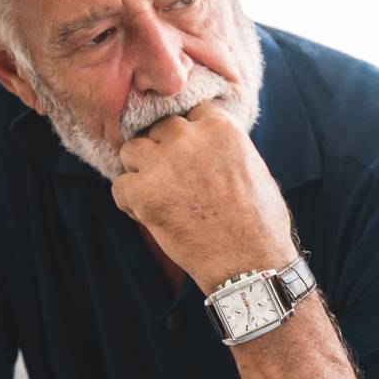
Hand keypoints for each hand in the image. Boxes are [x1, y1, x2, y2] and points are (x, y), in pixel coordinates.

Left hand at [113, 102, 297, 291]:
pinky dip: (130, 202)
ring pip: (132, 150)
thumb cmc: (258, 223)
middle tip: (174, 181)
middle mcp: (190, 137)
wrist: (250, 264)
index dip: (188, 137)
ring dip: (140, 171)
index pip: (190, 114)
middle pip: (159, 129)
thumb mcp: (254, 168)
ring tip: (158, 195)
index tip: (192, 158)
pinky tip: (151, 216)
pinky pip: (120, 186)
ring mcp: (164, 163)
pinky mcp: (144, 193)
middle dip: (163, 152)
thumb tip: (206, 143)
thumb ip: (225, 147)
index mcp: (220, 127)